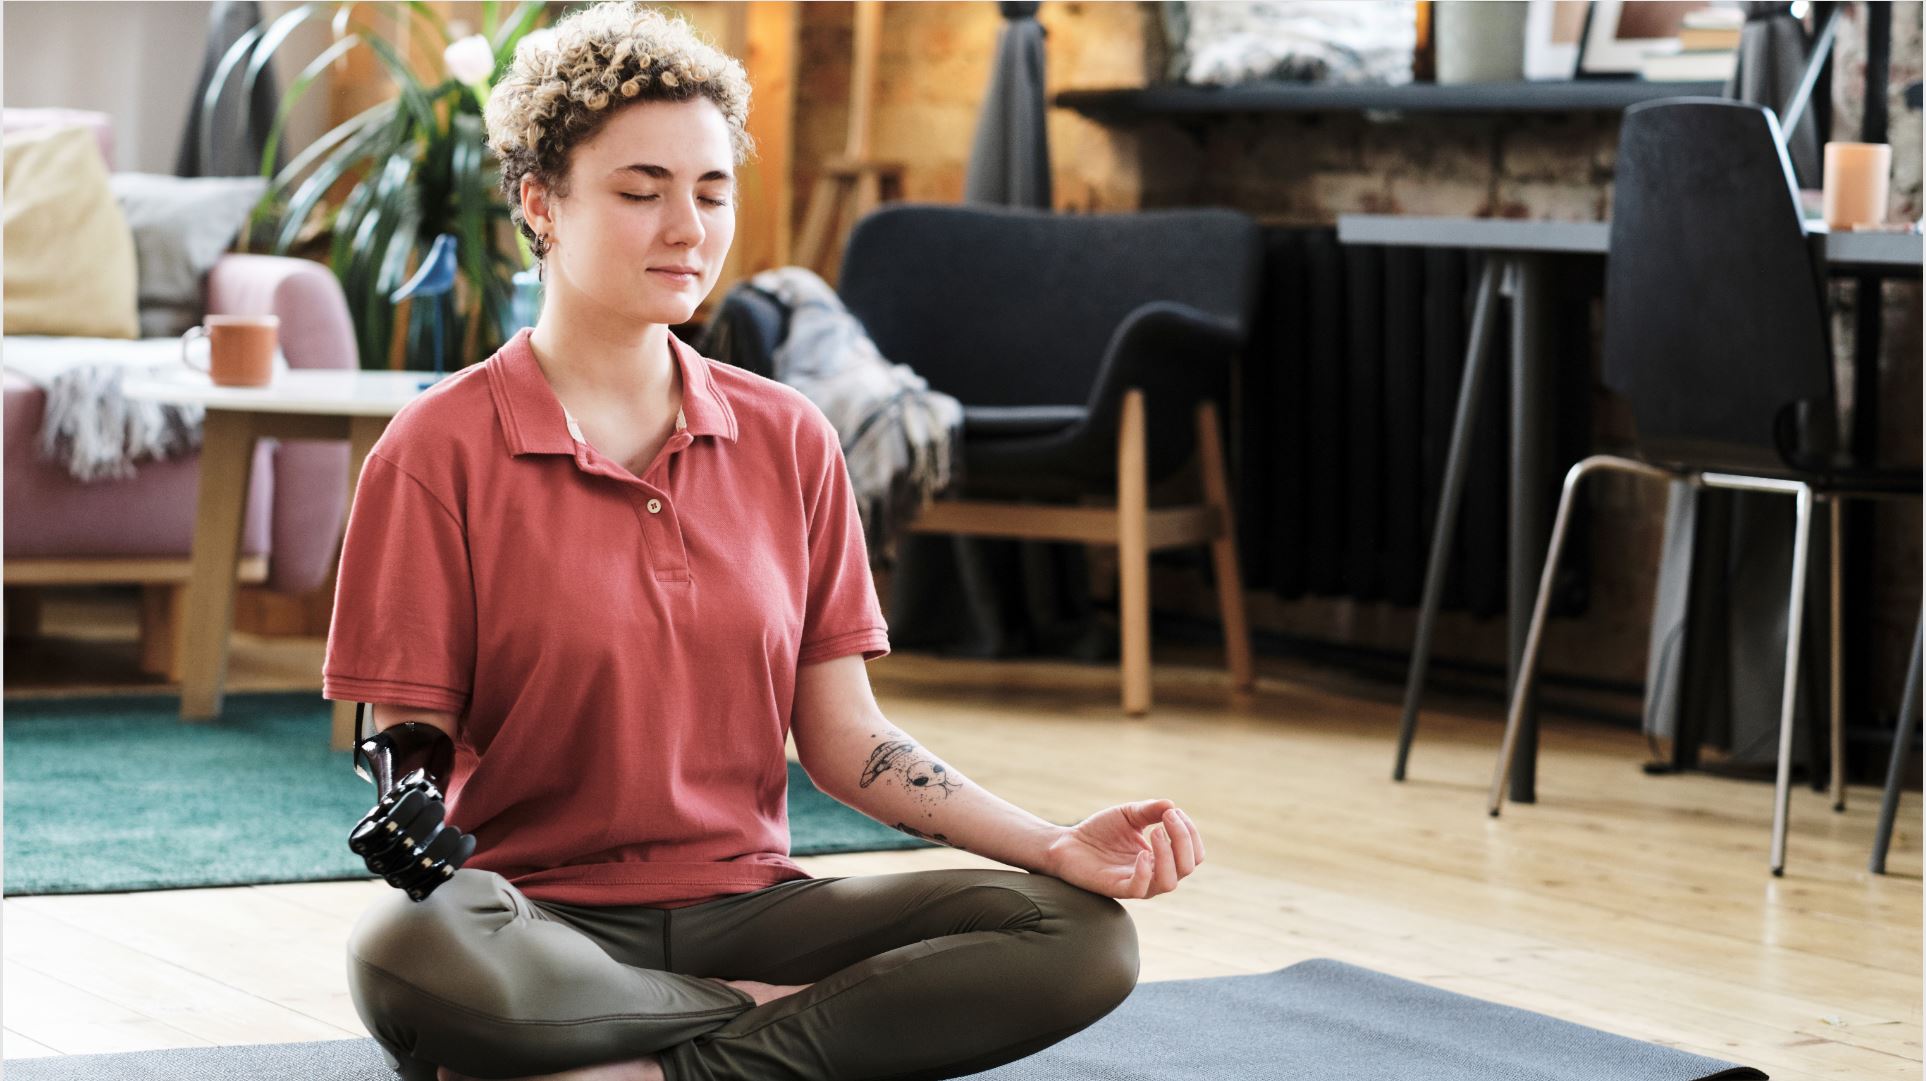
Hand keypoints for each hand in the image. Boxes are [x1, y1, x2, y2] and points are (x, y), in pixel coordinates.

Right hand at [348, 769, 474, 901]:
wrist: (417, 837)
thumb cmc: (408, 814)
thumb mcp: (399, 797)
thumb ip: (401, 786)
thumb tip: (409, 769)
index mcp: (362, 839)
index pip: (377, 830)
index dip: (400, 815)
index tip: (419, 796)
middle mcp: (374, 862)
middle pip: (399, 848)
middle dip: (423, 824)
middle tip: (439, 807)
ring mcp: (394, 878)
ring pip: (416, 868)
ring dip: (440, 846)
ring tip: (455, 829)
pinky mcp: (416, 889)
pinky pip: (436, 880)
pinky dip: (454, 859)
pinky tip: (468, 840)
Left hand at [1043, 799, 1202, 898]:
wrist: (1068, 843)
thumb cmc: (1101, 830)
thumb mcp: (1129, 814)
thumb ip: (1150, 810)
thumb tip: (1173, 806)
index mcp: (1162, 858)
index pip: (1193, 854)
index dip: (1189, 833)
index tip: (1172, 812)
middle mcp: (1155, 874)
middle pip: (1187, 867)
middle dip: (1183, 840)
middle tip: (1166, 819)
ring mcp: (1138, 883)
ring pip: (1169, 882)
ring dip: (1168, 854)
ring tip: (1155, 832)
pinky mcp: (1118, 889)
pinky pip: (1141, 889)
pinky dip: (1146, 871)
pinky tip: (1141, 853)